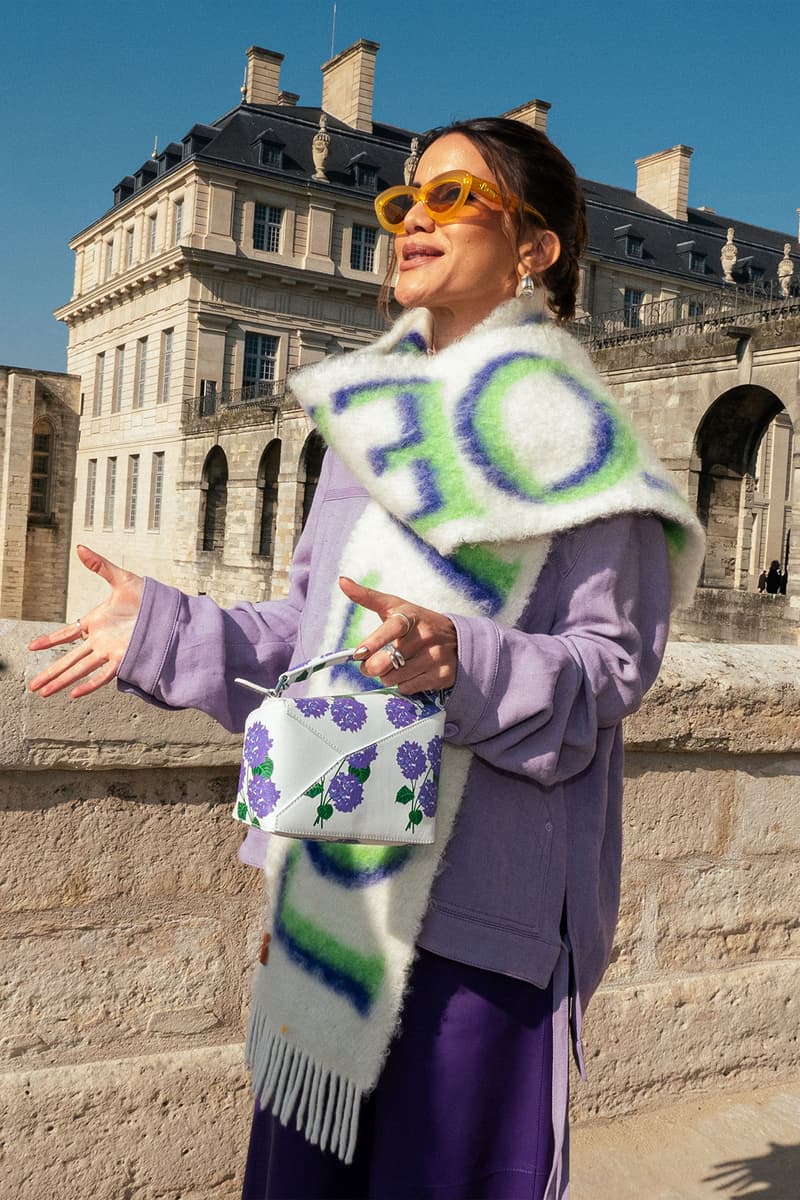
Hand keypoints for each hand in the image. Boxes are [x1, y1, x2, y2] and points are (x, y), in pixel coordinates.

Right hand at [28, 545, 144, 698]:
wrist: (170, 611)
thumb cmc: (147, 597)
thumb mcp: (120, 578)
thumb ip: (99, 565)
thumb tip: (80, 548)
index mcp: (96, 622)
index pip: (67, 634)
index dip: (49, 640)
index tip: (31, 648)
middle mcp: (100, 640)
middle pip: (69, 659)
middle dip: (50, 672)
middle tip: (32, 686)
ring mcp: (110, 651)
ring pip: (80, 669)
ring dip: (62, 680)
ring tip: (43, 693)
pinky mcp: (123, 658)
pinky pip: (103, 675)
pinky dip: (89, 684)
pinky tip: (74, 694)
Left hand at [338, 576, 457, 694]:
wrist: (458, 638)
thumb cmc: (418, 621)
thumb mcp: (397, 606)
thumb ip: (368, 597)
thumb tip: (342, 581)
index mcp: (411, 616)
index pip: (392, 628)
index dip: (374, 642)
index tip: (359, 654)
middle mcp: (425, 635)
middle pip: (386, 662)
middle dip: (372, 667)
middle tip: (371, 664)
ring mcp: (435, 656)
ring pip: (395, 678)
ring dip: (389, 675)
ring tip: (397, 664)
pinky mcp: (442, 675)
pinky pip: (408, 688)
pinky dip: (404, 684)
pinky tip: (412, 672)